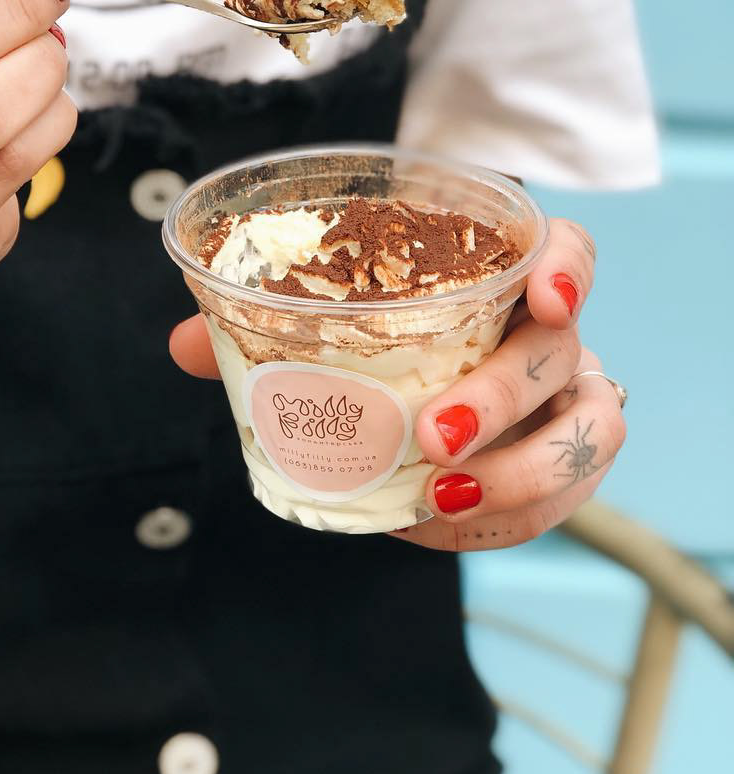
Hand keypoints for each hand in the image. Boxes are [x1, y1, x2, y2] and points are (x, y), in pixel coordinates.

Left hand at [169, 218, 625, 550]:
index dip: (567, 268)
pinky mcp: (563, 461)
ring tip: (440, 499)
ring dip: (520, 475)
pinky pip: (563, 497)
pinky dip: (505, 520)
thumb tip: (184, 345)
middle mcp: (548, 332)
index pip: (567, 249)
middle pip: (562, 351)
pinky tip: (438, 523)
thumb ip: (266, 327)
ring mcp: (567, 399)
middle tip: (433, 436)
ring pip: (589, 435)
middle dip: (505, 396)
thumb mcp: (336, 324)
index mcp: (499, 275)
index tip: (544, 295)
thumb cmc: (387, 339)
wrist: (434, 386)